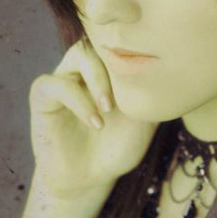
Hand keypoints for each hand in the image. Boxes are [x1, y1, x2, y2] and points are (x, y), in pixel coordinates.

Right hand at [29, 37, 159, 198]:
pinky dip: (79, 101)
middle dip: (118, 63)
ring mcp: (63, 77)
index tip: (151, 77)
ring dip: (99, 80)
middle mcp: (85, 66)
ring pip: (80, 53)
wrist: (91, 177)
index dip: (137, 51)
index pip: (123, 40)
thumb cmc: (118, 145)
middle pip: (102, 39)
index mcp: (108, 67)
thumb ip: (152, 90)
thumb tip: (174, 67)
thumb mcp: (144, 118)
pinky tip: (95, 123)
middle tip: (129, 95)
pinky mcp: (42, 94)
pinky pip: (56, 83)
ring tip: (109, 108)